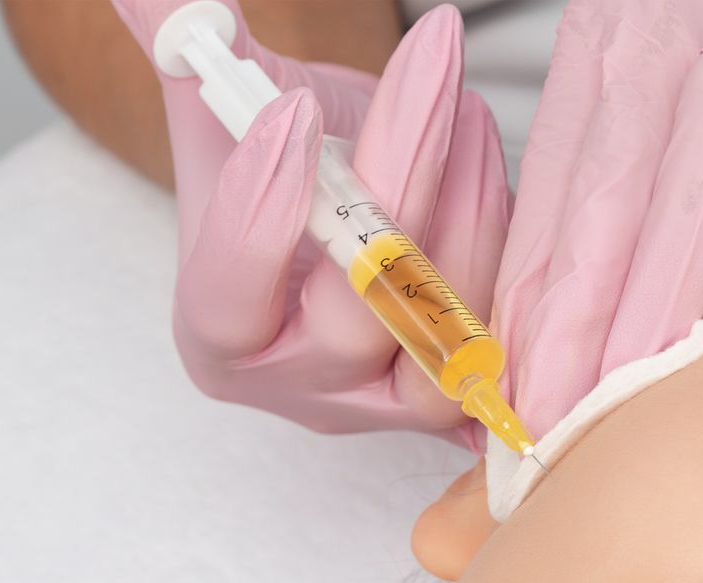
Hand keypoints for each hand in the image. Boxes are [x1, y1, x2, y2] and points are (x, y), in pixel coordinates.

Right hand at [110, 0, 511, 446]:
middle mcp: (301, 387)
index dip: (261, 210)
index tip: (297, 105)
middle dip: (402, 175)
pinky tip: (500, 170)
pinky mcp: (460, 396)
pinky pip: (497, 341)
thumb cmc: (289, 177)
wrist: (356, 237)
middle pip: (353, 313)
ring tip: (469, 107)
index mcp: (218, 336)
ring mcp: (386, 406)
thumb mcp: (232, 116)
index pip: (228, 298)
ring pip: (440, 333)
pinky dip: (508, 250)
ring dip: (470, 206)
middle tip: (433, 67)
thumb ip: (195, 55)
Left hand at [490, 0, 702, 437]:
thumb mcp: (702, 87)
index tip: (512, 391)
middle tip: (551, 407)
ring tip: (634, 367)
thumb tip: (577, 321)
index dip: (535, 286)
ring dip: (667, 263)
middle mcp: (694, 12)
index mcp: (628, 30)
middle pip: (619, 167)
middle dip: (579, 300)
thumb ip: (641, 179)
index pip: (563, 172)